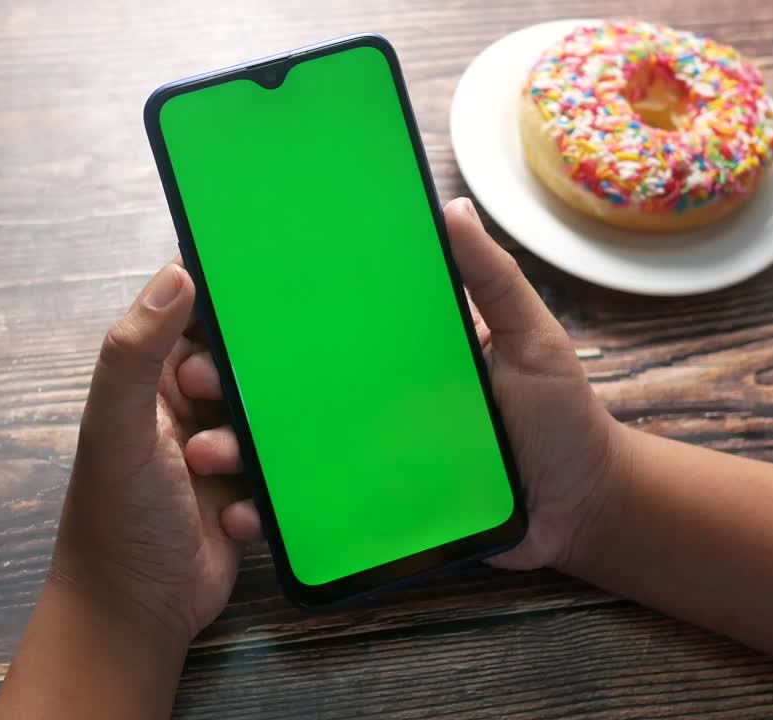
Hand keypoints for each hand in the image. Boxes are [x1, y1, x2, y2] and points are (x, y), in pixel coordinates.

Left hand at [50, 262, 255, 645]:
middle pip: (242, 365)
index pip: (188, 313)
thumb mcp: (120, 426)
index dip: (218, 298)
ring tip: (217, 472)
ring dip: (248, 448)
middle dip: (246, 384)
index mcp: (149, 380)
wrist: (134, 612)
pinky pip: (278, 473)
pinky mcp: (246, 493)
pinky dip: (261, 495)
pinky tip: (235, 516)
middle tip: (224, 404)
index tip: (256, 291)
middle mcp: (185, 408)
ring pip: (266, 420)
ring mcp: (220, 451)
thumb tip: (176, 272)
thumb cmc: (116, 515)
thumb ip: (136, 352)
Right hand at [186, 198, 624, 572]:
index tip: (217, 300)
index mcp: (398, 350)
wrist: (581, 509)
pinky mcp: (376, 504)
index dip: (271, 315)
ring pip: (290, 447)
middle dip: (230, 381)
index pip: (326, 324)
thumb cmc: (560, 416)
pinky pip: (318, 503)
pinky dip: (276, 508)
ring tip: (208, 450)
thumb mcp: (532, 339)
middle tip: (192, 375)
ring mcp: (370, 453)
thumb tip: (452, 209)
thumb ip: (494, 281)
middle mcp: (372, 396)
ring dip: (238, 446)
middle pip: (289, 386)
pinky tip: (243, 511)